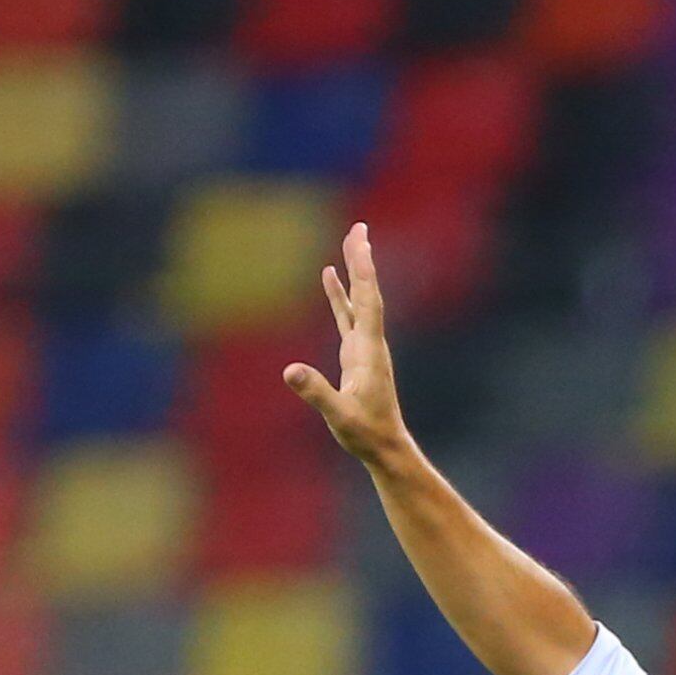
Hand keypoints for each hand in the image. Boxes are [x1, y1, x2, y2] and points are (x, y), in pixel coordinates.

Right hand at [283, 223, 409, 463]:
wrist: (385, 447)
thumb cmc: (364, 433)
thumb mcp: (338, 415)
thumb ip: (316, 393)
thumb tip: (290, 371)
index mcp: (368, 350)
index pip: (367, 300)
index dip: (362, 269)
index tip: (360, 239)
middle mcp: (370, 342)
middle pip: (366, 292)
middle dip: (361, 259)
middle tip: (359, 227)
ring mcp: (364, 347)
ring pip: (358, 299)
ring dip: (353, 271)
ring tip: (350, 241)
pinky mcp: (356, 354)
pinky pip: (347, 315)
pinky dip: (339, 294)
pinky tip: (329, 276)